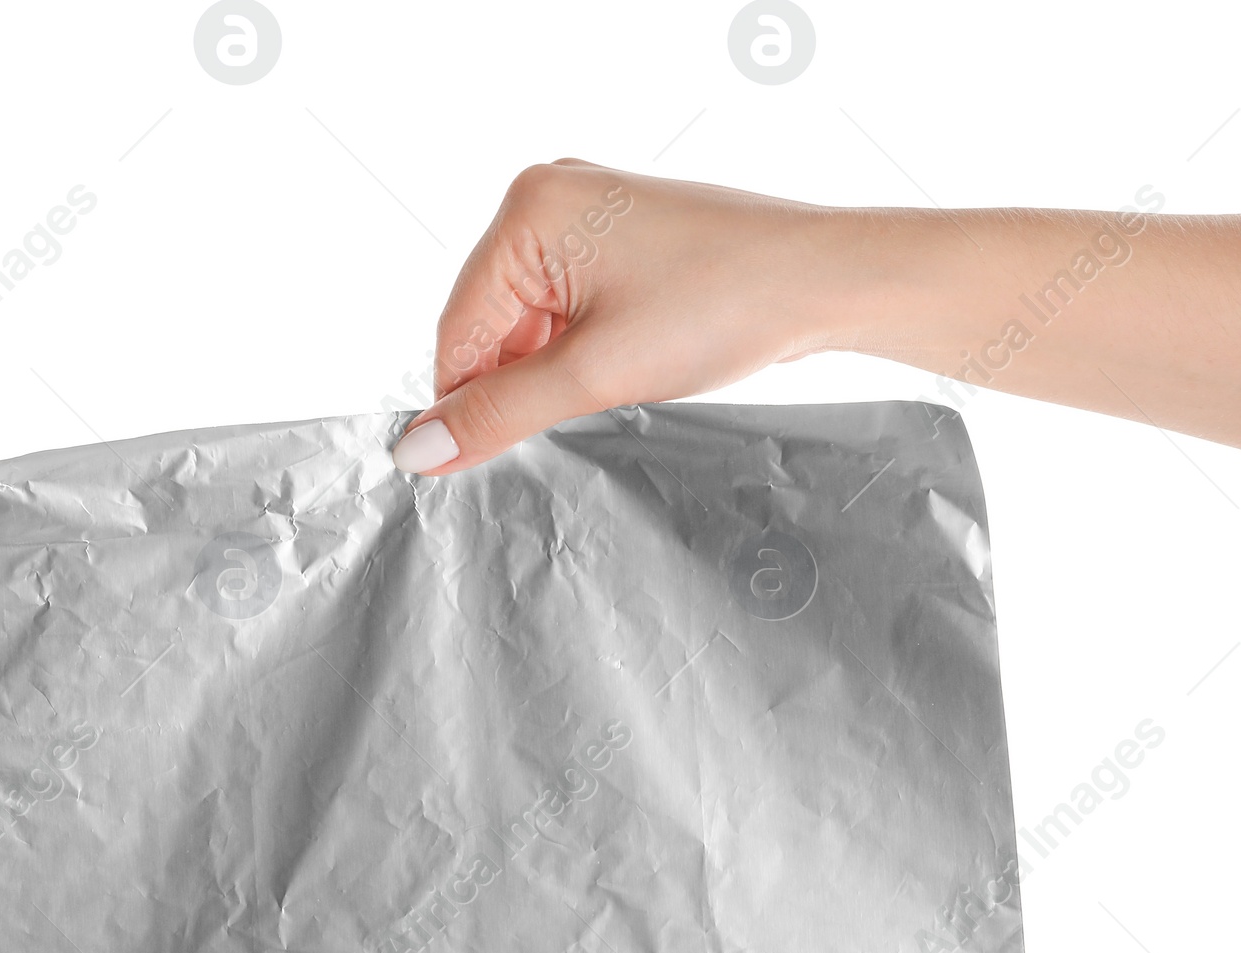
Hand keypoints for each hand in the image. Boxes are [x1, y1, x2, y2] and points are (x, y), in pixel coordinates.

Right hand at [389, 160, 845, 475]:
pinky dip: (576, 353)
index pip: (457, 331)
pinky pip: (564, 311)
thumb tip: (416, 451)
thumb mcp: (595, 374)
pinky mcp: (617, 240)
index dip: (461, 404)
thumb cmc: (723, 305)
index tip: (462, 466)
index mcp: (528, 210)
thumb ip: (498, 414)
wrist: (823, 281)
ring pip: (527, 326)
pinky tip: (617, 370)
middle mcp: (547, 198)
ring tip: (610, 386)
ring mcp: (584, 215)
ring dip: (550, 373)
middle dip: (514, 384)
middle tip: (564, 422)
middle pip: (488, 326)